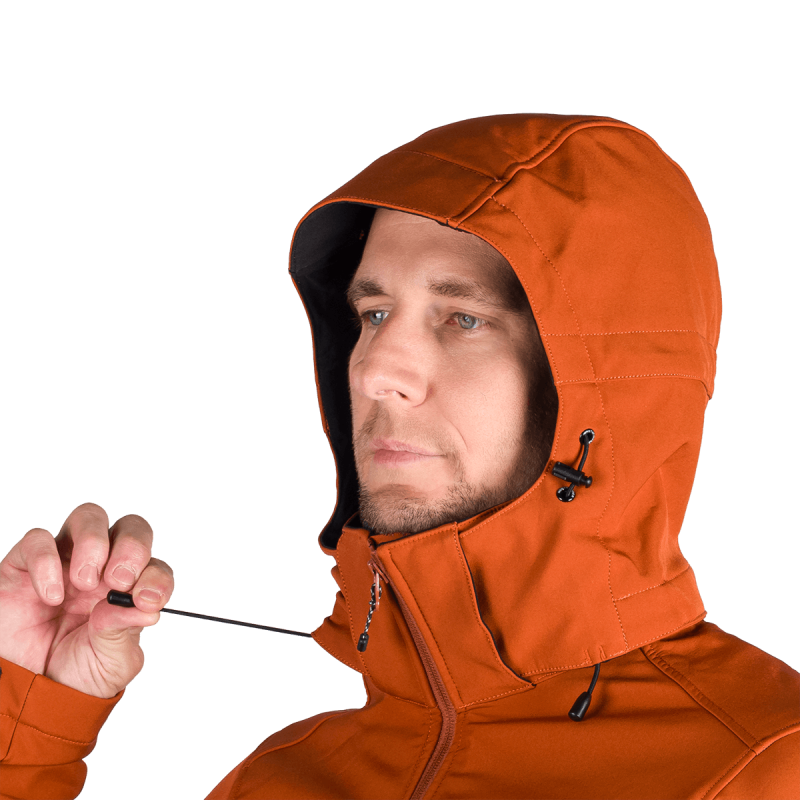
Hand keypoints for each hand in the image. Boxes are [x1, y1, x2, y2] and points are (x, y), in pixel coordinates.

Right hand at [0, 502, 173, 698]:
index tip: (148, 600)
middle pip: (130, 527)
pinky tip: (52, 595)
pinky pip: (37, 539)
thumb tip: (147, 609)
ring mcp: (65, 561)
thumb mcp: (110, 661)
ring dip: (94, 542)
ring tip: (85, 583)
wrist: (27, 692)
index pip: (154, 564)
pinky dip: (47, 561)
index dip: (156, 576)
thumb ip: (126, 631)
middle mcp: (103, 567)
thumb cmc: (76, 673)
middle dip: (132, 547)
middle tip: (118, 580)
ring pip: (88, 516)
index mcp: (131, 588)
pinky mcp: (24, 565)